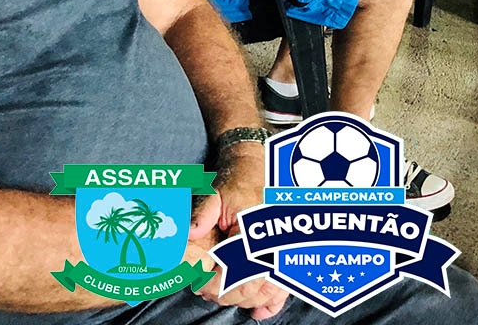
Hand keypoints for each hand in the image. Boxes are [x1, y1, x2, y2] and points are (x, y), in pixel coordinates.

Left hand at [187, 191, 288, 319]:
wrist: (260, 168)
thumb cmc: (237, 180)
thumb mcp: (216, 191)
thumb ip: (203, 212)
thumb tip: (191, 232)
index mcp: (254, 230)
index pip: (234, 271)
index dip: (214, 284)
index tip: (199, 283)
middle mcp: (272, 244)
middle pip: (249, 287)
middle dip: (224, 293)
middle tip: (205, 288)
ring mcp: (282, 251)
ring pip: (265, 291)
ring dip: (242, 298)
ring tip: (222, 293)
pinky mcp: (286, 255)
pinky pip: (284, 288)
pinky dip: (271, 304)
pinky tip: (256, 310)